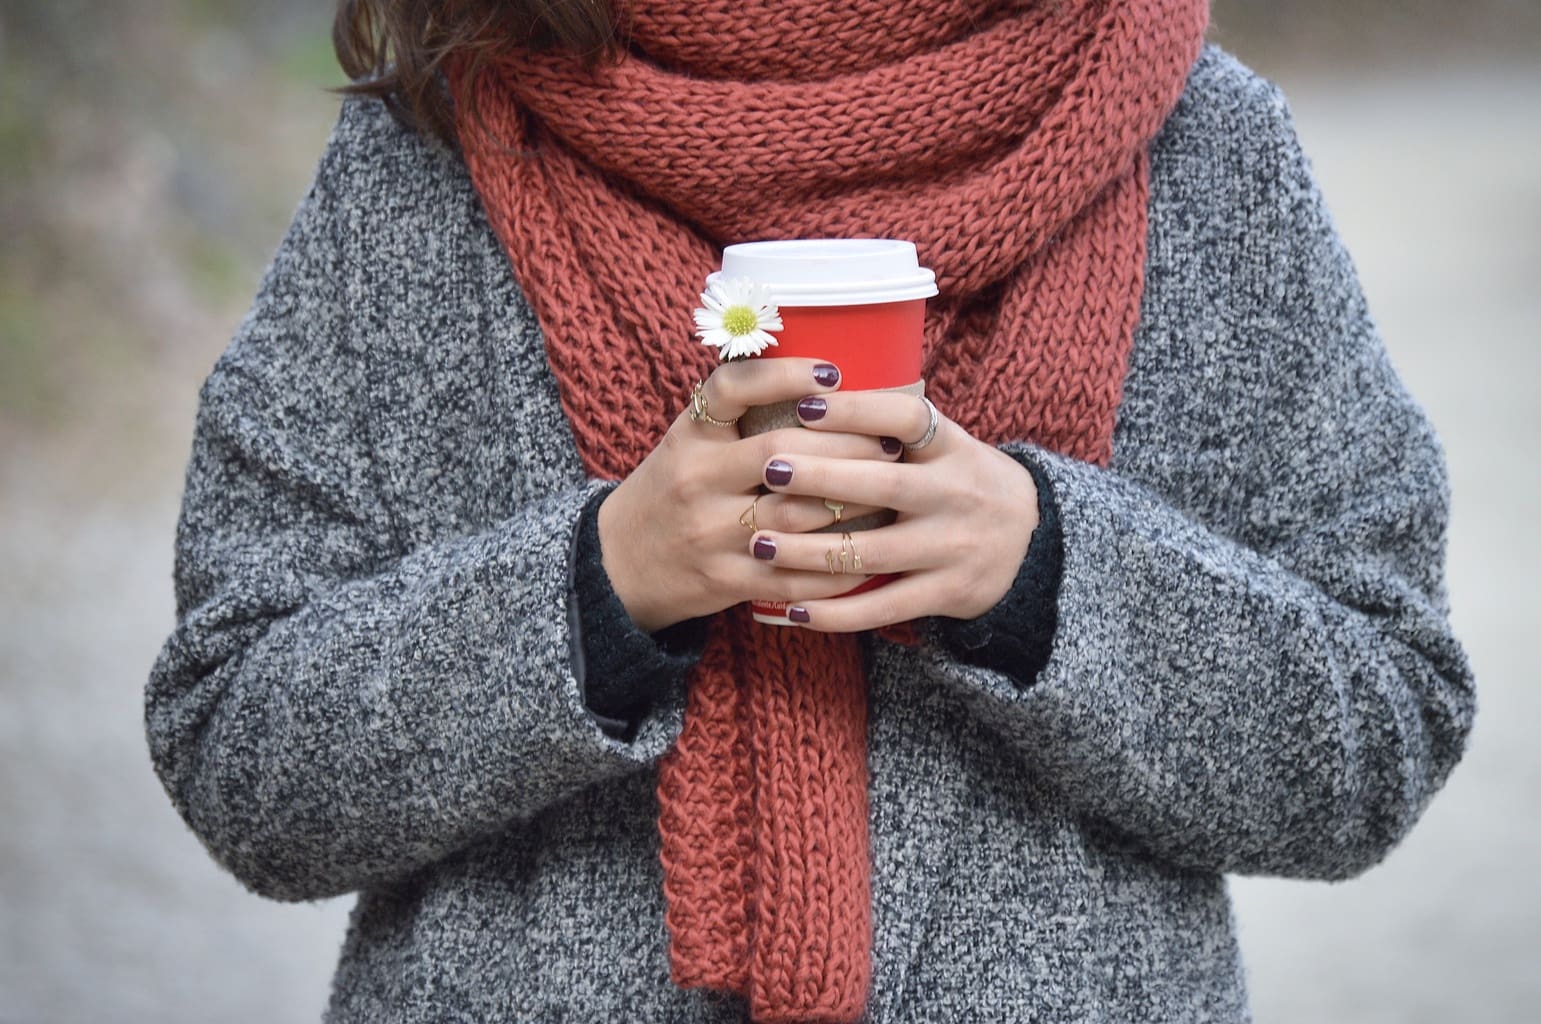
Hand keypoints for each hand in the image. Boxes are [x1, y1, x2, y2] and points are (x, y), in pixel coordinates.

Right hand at [597, 358, 900, 632]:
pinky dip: (838, 565)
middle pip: (782, 455)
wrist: (617, 563)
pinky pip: (794, 575)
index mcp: (689, 437)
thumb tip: (823, 380)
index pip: (731, 389)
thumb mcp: (687, 441)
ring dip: (853, 502)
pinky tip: (870, 553)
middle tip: (891, 440)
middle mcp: (696, 480)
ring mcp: (710, 534)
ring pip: (797, 515)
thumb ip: (738, 415)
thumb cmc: (671, 490)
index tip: (832, 371)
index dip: (784, 375)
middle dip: (846, 446)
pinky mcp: (726, 580)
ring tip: (892, 488)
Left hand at [747, 391, 1038, 631]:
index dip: (858, 410)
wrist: (1031, 544)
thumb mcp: (946, 445)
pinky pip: (882, 607)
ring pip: (872, 552)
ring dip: (809, 551)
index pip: (908, 418)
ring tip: (759, 543)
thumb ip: (895, 428)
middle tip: (766, 469)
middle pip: (883, 485)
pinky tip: (793, 609)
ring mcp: (952, 548)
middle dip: (820, 478)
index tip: (805, 404)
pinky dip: (835, 613)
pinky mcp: (946, 594)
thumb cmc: (962, 482)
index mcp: (953, 448)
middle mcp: (956, 495)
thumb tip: (807, 391)